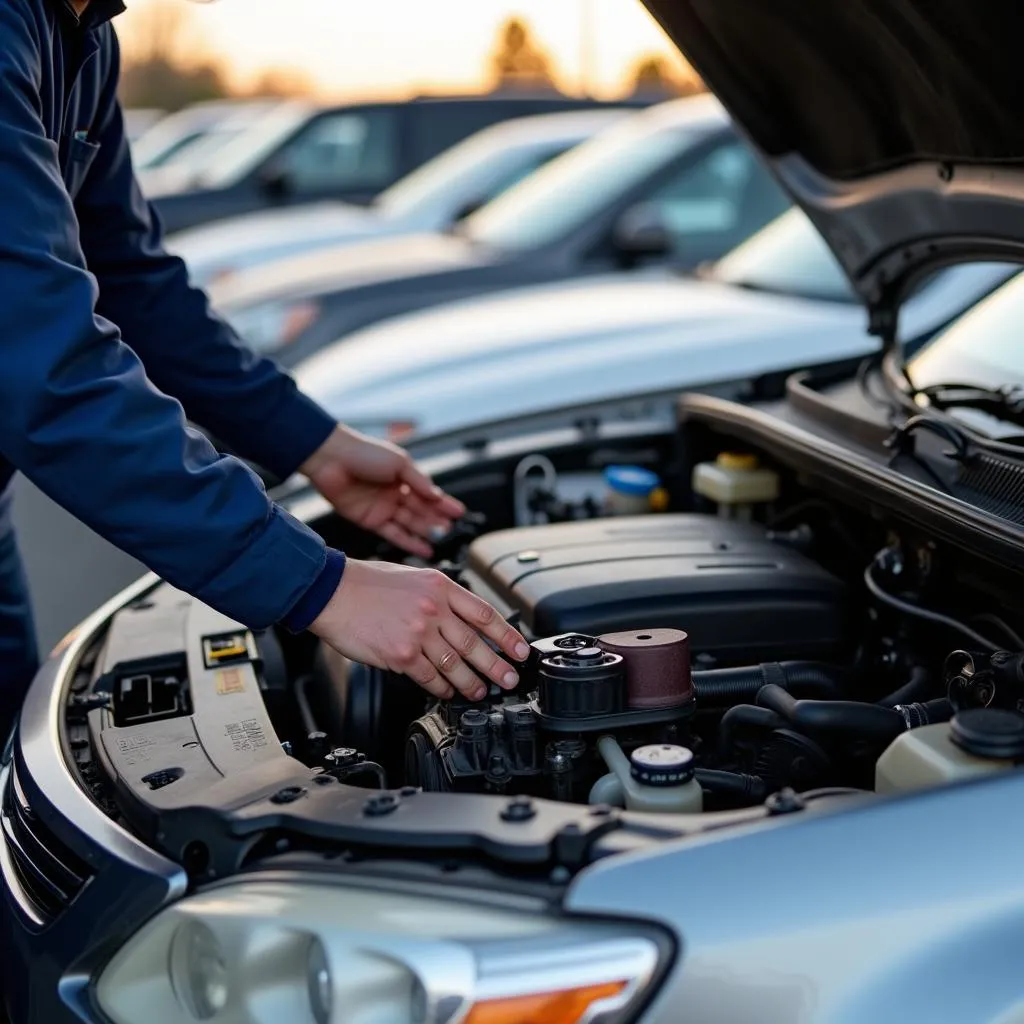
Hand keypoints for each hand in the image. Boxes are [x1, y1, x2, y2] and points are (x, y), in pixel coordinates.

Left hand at [301, 425, 464, 557]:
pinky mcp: (369, 520)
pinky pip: (393, 534)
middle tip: (452, 530)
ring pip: (409, 523)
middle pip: (420, 510)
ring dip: (425, 532)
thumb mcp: (399, 463)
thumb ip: (419, 481)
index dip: (444, 503)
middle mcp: (394, 493)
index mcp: (403, 476)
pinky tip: (423, 549)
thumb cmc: (365, 452)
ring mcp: (382, 508)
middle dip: (436, 520)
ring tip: (441, 541)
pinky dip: (409, 542)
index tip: (459, 513)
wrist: (332, 458)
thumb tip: (437, 496)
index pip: (428, 493)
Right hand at [309, 559, 529, 700]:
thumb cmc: (369, 583)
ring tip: (480, 691)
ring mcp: (418, 633)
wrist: (333, 591)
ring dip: (472, 683)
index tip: (520, 650)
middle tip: (509, 680)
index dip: (507, 636)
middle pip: (475, 644)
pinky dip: (442, 688)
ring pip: (455, 665)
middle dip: (497, 666)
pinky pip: (430, 677)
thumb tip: (464, 620)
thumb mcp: (415, 577)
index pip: (484, 614)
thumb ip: (441, 597)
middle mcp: (433, 609)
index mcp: (441, 587)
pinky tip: (448, 692)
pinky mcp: (401, 655)